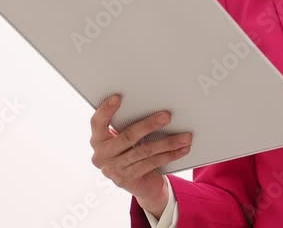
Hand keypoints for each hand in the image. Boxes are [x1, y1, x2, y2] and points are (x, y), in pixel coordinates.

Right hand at [89, 94, 193, 216]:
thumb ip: (129, 125)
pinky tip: (182, 149)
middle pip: (128, 136)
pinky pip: (152, 163)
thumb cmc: (132, 151)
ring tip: (185, 136)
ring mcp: (113, 169)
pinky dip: (170, 155)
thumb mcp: (126, 139)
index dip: (105, 110)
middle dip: (150, 125)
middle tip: (167, 116)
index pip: (97, 122)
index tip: (117, 97)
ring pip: (144, 151)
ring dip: (168, 143)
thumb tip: (155, 108)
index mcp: (98, 139)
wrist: (139, 184)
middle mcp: (101, 155)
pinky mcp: (127, 179)